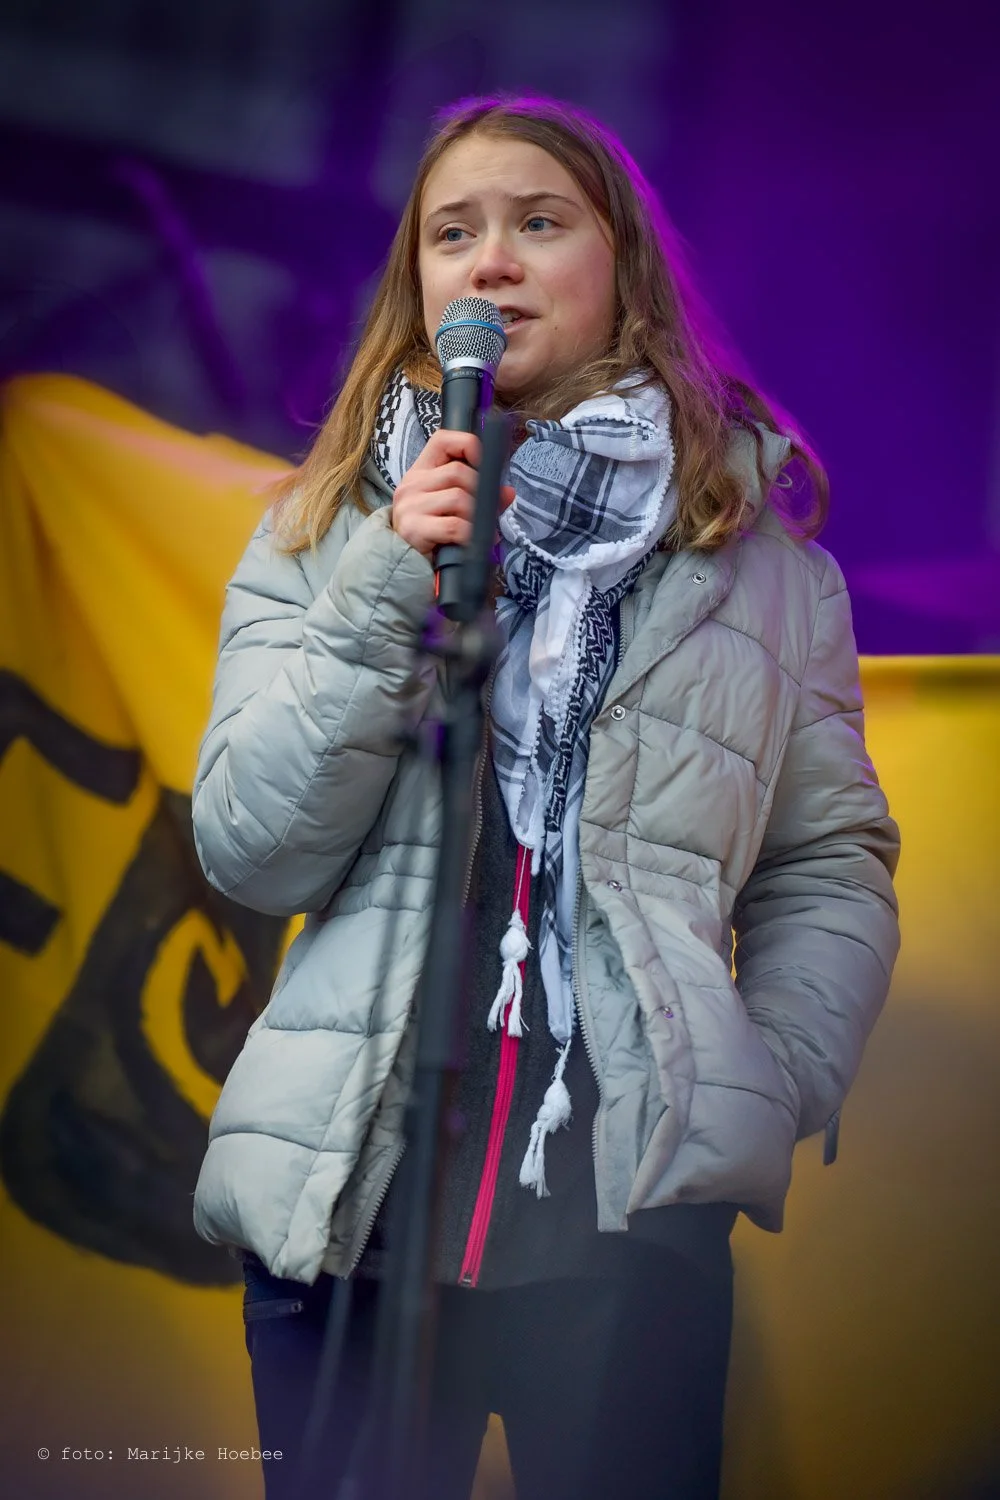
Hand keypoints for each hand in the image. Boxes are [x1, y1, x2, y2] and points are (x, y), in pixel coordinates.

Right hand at [391, 428, 514, 559]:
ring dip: (477, 516)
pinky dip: (470, 534)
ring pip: (459, 498)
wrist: (401, 565)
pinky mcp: (413, 529)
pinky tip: (472, 542)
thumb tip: (508, 493)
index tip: (484, 463)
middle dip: (481, 492)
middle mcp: (412, 484)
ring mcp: (410, 505)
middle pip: (458, 472)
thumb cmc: (429, 534)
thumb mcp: (451, 508)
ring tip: (481, 531)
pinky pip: (454, 526)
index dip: (468, 444)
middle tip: (488, 512)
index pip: (443, 440)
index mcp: (420, 471)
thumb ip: (478, 496)